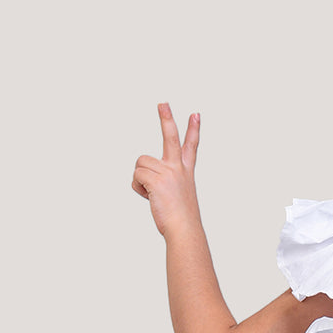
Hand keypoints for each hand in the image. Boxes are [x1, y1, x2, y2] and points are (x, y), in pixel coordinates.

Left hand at [131, 102, 200, 237]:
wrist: (184, 230)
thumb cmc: (181, 219)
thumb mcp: (177, 197)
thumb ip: (164, 183)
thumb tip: (145, 183)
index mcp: (185, 172)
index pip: (191, 147)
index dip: (193, 130)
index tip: (195, 114)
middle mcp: (178, 168)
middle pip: (171, 137)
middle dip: (167, 118)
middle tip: (162, 102)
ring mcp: (168, 173)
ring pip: (141, 163)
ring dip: (141, 178)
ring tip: (152, 194)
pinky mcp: (156, 179)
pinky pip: (136, 176)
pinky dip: (138, 188)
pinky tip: (148, 198)